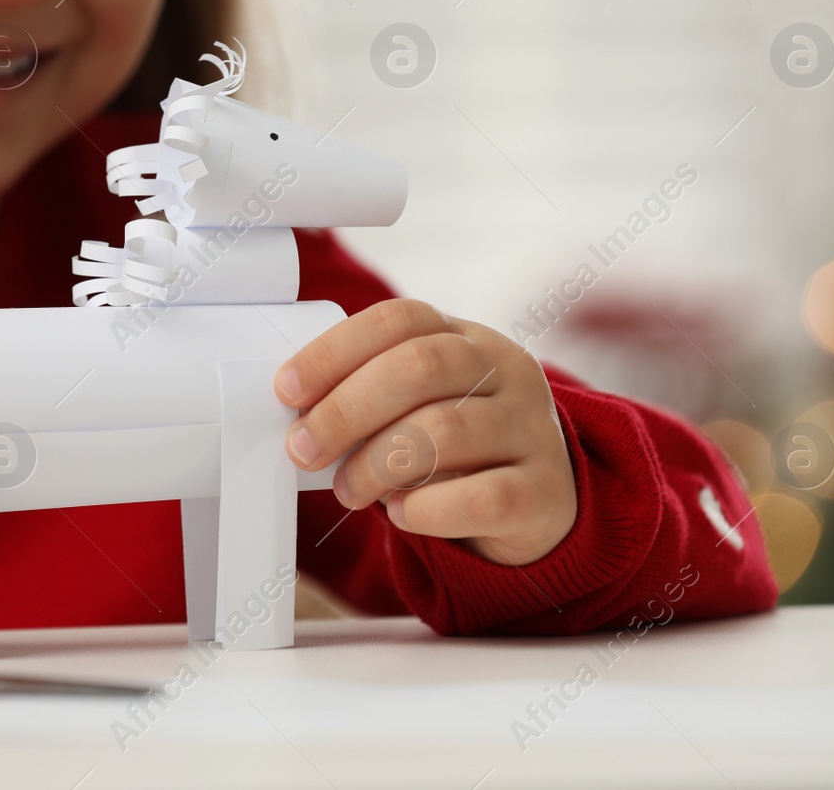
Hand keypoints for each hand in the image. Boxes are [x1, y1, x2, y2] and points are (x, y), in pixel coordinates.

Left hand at [276, 299, 576, 565]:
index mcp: (466, 337)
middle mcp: (506, 369)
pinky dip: (427, 509)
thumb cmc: (455, 452)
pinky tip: (401, 514)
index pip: (398, 319)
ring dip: (376, 465)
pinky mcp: (545, 491)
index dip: (334, 350)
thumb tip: (298, 415)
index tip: (287, 390)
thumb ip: (369, 397)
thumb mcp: (417, 406)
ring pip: (444, 431)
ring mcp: (533, 428)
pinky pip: (481, 496)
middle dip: (345, 410)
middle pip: (418, 367)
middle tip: (303, 450)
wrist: (539, 506)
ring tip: (348, 491)